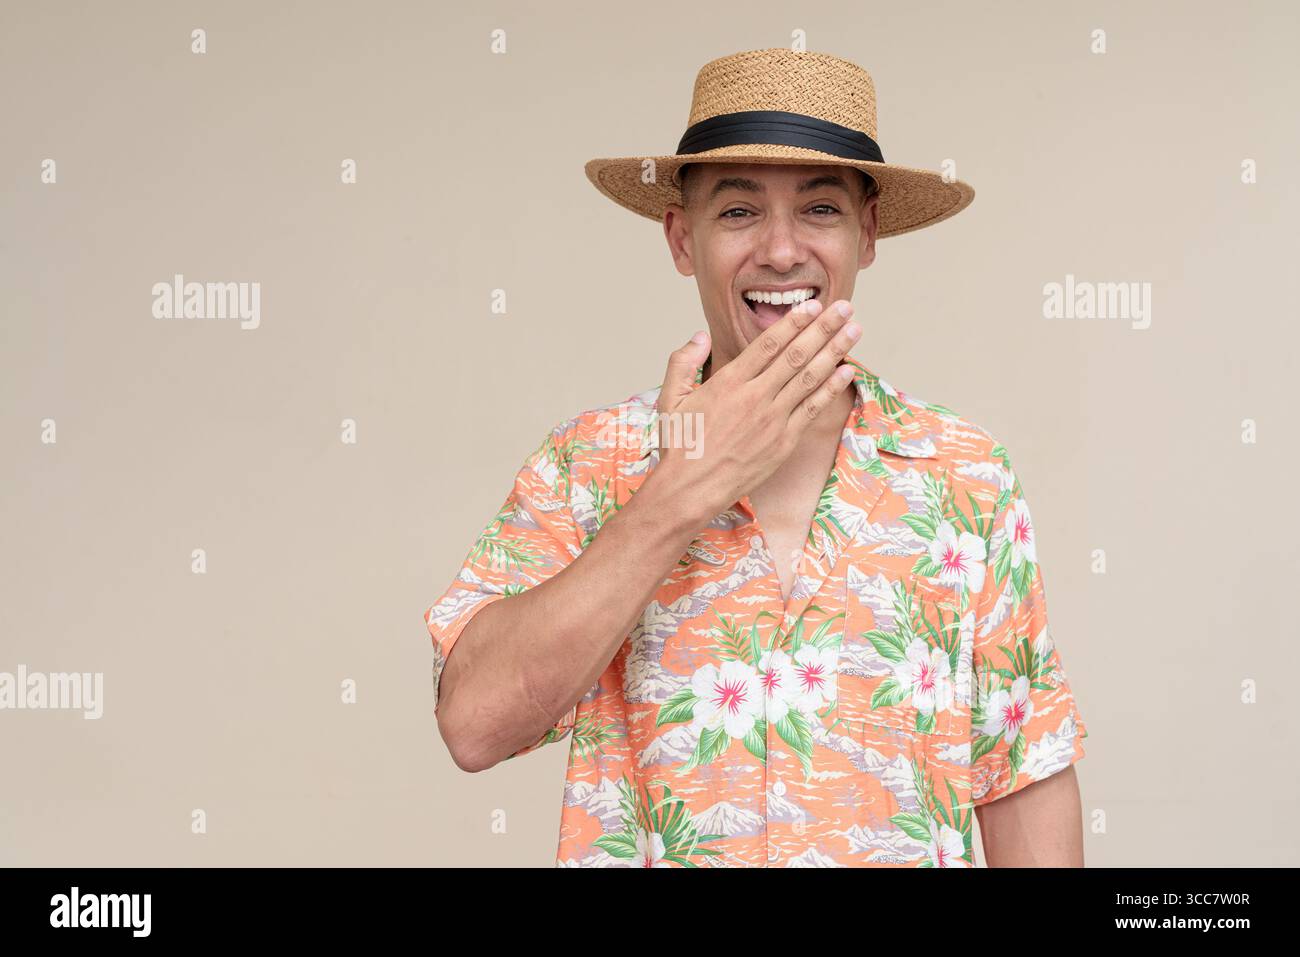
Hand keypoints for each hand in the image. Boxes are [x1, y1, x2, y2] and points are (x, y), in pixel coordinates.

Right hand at [650, 299, 860, 521]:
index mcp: (728, 383)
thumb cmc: (679, 446)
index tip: (812, 304)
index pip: (769, 344)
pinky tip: (846, 371)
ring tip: (854, 330)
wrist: (689, 490)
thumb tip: (701, 336)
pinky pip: (812, 409)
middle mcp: (755, 397)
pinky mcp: (783, 442)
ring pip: (810, 378)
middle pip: (797, 354)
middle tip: (845, 308)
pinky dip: (831, 388)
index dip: (794, 321)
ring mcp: (772, 420)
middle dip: (824, 328)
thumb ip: (683, 362)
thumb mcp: (670, 398)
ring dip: (835, 351)